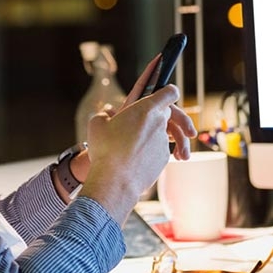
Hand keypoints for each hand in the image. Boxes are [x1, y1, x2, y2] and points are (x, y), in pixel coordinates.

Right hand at [79, 55, 196, 222]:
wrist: (114, 181)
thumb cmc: (105, 150)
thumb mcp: (97, 123)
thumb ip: (106, 114)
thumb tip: (108, 113)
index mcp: (146, 109)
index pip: (169, 92)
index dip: (169, 91)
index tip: (168, 93)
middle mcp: (159, 123)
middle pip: (172, 114)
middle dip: (173, 117)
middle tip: (175, 123)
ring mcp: (162, 142)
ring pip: (169, 135)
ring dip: (169, 139)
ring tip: (165, 148)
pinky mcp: (163, 159)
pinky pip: (162, 150)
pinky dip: (156, 152)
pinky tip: (143, 160)